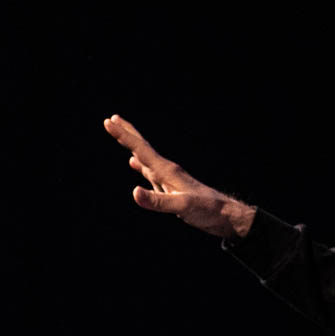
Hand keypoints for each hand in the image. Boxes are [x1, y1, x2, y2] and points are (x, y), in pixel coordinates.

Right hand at [103, 114, 254, 237]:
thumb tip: (134, 192)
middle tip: (112, 119)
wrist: (226, 216)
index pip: (141, 150)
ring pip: (145, 158)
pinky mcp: (170, 188)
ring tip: (122, 135)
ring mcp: (168, 179)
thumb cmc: (207, 210)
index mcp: (168, 171)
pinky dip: (140, 166)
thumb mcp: (182, 207)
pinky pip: (150, 173)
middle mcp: (167, 171)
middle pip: (143, 148)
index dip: (124, 136)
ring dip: (132, 147)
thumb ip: (158, 201)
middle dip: (127, 134)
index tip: (109, 121)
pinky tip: (134, 163)